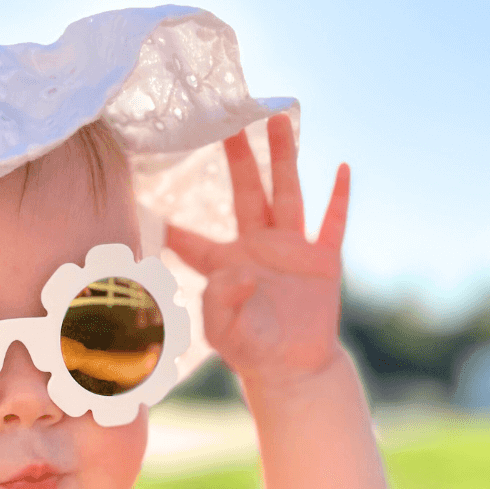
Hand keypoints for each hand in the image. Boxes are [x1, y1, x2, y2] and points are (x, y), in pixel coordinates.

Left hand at [165, 113, 349, 384]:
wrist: (292, 368)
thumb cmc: (250, 351)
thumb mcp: (221, 332)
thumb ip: (219, 302)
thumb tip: (241, 271)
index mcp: (224, 265)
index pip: (191, 239)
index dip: (171, 222)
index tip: (148, 188)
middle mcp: (256, 247)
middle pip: (245, 192)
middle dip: (238, 157)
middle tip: (229, 120)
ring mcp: (291, 249)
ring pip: (286, 192)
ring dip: (283, 157)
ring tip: (279, 120)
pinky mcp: (322, 260)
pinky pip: (332, 222)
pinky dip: (338, 197)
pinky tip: (342, 167)